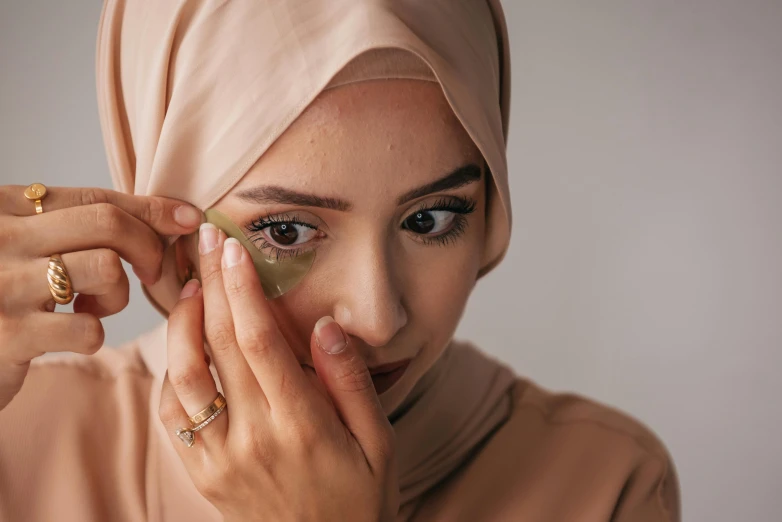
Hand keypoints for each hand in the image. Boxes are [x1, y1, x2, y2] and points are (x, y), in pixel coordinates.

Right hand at [0, 184, 202, 410]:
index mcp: (5, 208)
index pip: (95, 197)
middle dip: (147, 248)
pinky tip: (72, 335)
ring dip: (117, 295)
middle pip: (107, 223)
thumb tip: (177, 214)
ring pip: (106, 267)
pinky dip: (94, 335)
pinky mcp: (10, 333)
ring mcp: (4, 285)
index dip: (151, 209)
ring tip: (93, 307)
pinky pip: (87, 328)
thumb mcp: (29, 247)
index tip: (188, 219)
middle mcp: (1, 238)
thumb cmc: (4, 296)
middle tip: (149, 274)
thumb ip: (79, 226)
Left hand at [158, 225, 399, 521]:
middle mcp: (254, 436)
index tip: (235, 249)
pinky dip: (171, 373)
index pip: (261, 342)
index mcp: (303, 424)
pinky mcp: (203, 472)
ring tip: (193, 285)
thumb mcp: (380, 442)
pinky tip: (184, 345)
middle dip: (212, 284)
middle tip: (207, 241)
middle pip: (221, 345)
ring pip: (186, 376)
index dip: (244, 290)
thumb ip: (351, 382)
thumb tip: (327, 325)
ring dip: (183, 323)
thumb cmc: (359, 498)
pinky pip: (174, 416)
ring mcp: (221, 457)